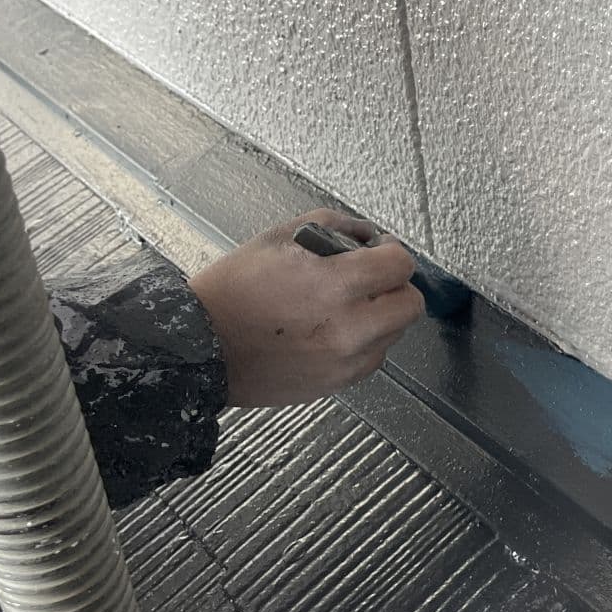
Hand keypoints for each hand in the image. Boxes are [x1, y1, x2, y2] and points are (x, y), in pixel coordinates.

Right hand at [187, 209, 424, 406]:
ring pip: (394, 334)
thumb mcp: (279, 236)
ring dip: (380, 317)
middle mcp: (347, 328)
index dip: (391, 252)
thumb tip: (368, 234)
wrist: (200, 345)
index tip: (379, 252)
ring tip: (344, 307)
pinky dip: (363, 343)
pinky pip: (372, 359)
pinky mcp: (337, 384)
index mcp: (334, 284)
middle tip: (371, 280)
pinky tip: (332, 332)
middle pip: (411, 305)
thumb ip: (334, 227)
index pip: (401, 265)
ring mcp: (344, 361)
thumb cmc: (233, 291)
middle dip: (395, 287)